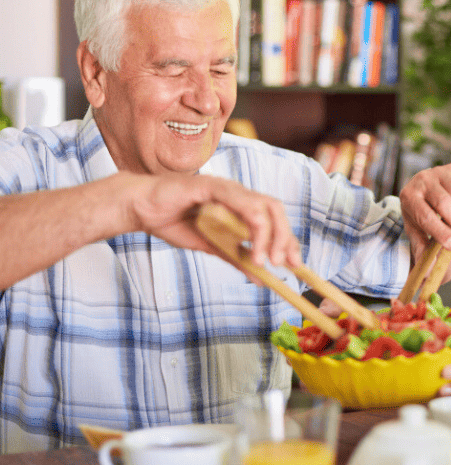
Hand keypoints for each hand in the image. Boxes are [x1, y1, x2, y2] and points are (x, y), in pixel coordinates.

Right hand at [125, 172, 300, 266]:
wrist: (141, 209)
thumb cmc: (173, 222)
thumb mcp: (211, 247)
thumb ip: (236, 258)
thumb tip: (262, 279)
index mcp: (241, 205)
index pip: (275, 218)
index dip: (288, 239)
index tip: (295, 264)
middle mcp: (238, 194)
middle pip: (275, 209)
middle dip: (285, 237)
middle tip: (283, 264)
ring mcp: (225, 188)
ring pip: (262, 206)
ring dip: (268, 235)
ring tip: (263, 261)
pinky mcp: (210, 186)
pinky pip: (237, 201)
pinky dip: (248, 223)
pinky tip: (247, 244)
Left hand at [399, 163, 450, 263]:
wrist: (426, 194)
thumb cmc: (422, 219)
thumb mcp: (418, 235)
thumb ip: (423, 253)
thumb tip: (428, 274)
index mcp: (408, 198)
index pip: (425, 216)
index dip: (442, 232)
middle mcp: (421, 180)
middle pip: (444, 203)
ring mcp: (439, 171)